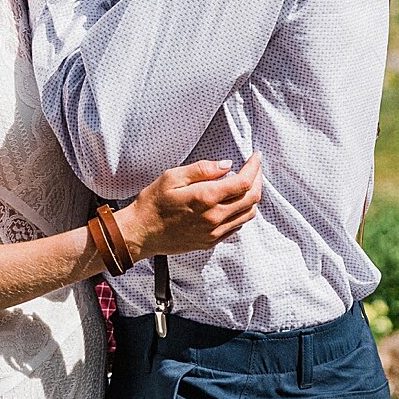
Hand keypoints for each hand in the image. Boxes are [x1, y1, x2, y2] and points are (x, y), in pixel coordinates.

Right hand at [116, 155, 261, 262]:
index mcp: (206, 198)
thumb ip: (202, 169)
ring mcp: (214, 232)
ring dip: (252, 197)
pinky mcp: (211, 242)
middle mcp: (214, 217)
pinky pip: (236, 227)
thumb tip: (227, 165)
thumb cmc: (153, 203)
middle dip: (258, 180)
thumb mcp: (172, 177)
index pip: (243, 182)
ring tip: (247, 184)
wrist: (140, 233)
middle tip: (254, 168)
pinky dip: (242, 212)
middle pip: (251, 198)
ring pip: (248, 214)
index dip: (254, 167)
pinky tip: (235, 202)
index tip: (255, 157)